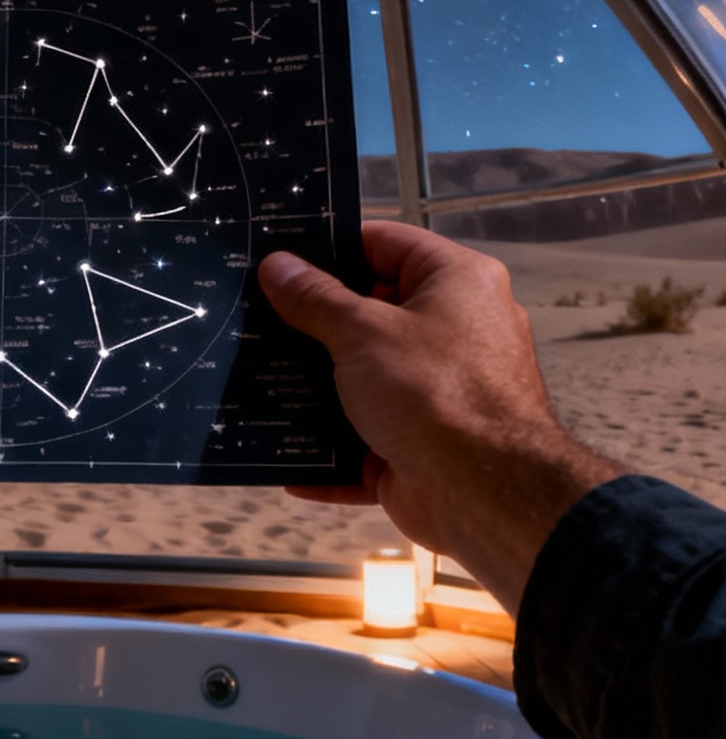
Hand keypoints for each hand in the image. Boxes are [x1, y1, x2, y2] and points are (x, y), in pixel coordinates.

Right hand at [257, 221, 619, 613]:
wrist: (486, 494)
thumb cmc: (433, 390)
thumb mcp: (363, 332)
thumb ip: (315, 299)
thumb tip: (277, 264)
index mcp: (457, 282)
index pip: (385, 244)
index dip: (331, 246)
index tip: (277, 255)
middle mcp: (456, 331)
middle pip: (373, 313)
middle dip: (315, 321)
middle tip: (252, 315)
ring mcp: (440, 393)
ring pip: (367, 381)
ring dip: (317, 387)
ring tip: (254, 376)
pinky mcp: (424, 448)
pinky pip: (366, 442)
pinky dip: (329, 451)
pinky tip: (282, 454)